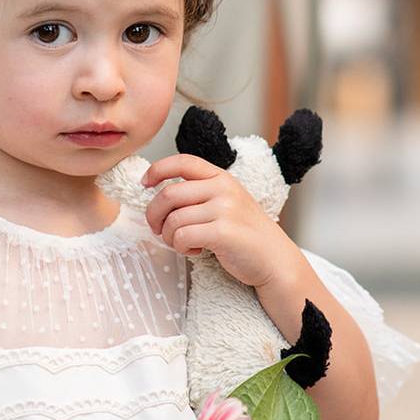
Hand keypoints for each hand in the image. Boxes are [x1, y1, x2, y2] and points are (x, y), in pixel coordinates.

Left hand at [142, 153, 300, 287]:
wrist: (274, 259)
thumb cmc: (244, 233)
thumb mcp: (227, 201)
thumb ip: (200, 193)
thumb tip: (159, 194)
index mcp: (221, 177)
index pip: (182, 161)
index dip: (157, 170)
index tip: (144, 183)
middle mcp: (223, 189)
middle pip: (168, 194)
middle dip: (154, 214)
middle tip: (157, 228)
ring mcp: (225, 209)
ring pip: (173, 219)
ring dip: (168, 236)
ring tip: (182, 243)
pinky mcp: (223, 232)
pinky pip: (182, 237)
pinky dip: (181, 248)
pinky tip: (195, 251)